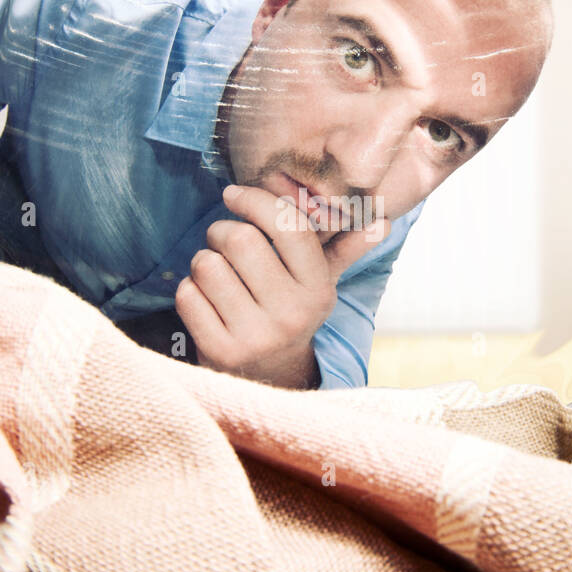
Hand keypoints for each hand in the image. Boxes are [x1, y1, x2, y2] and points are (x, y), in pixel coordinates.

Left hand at [174, 184, 388, 387]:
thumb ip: (345, 249)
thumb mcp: (318, 283)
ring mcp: (255, 336)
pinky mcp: (219, 351)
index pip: (288, 225)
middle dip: (221, 231)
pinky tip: (206, 300)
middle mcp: (291, 314)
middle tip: (223, 240)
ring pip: (207, 264)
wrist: (268, 377)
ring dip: (204, 260)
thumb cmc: (289, 312)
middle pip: (239, 239)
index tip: (234, 195)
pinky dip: (190, 289)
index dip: (256, 200)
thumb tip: (383, 222)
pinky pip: (187, 294)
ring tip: (217, 273)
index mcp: (318, 290)